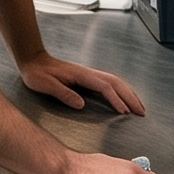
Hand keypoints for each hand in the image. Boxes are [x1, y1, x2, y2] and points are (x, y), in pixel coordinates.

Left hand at [21, 54, 147, 115]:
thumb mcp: (46, 85)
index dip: (116, 99)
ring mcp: (89, 74)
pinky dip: (121, 91)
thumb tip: (81, 104)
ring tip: (139, 107)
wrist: (32, 61)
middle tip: (141, 112)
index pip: (104, 87)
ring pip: (116, 82)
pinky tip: (124, 100)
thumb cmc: (37, 74)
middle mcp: (88, 73)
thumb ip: (63, 93)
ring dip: (129, 94)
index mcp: (81, 75)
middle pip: (116, 83)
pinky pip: (110, 83)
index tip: (124, 112)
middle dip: (130, 97)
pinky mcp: (88, 78)